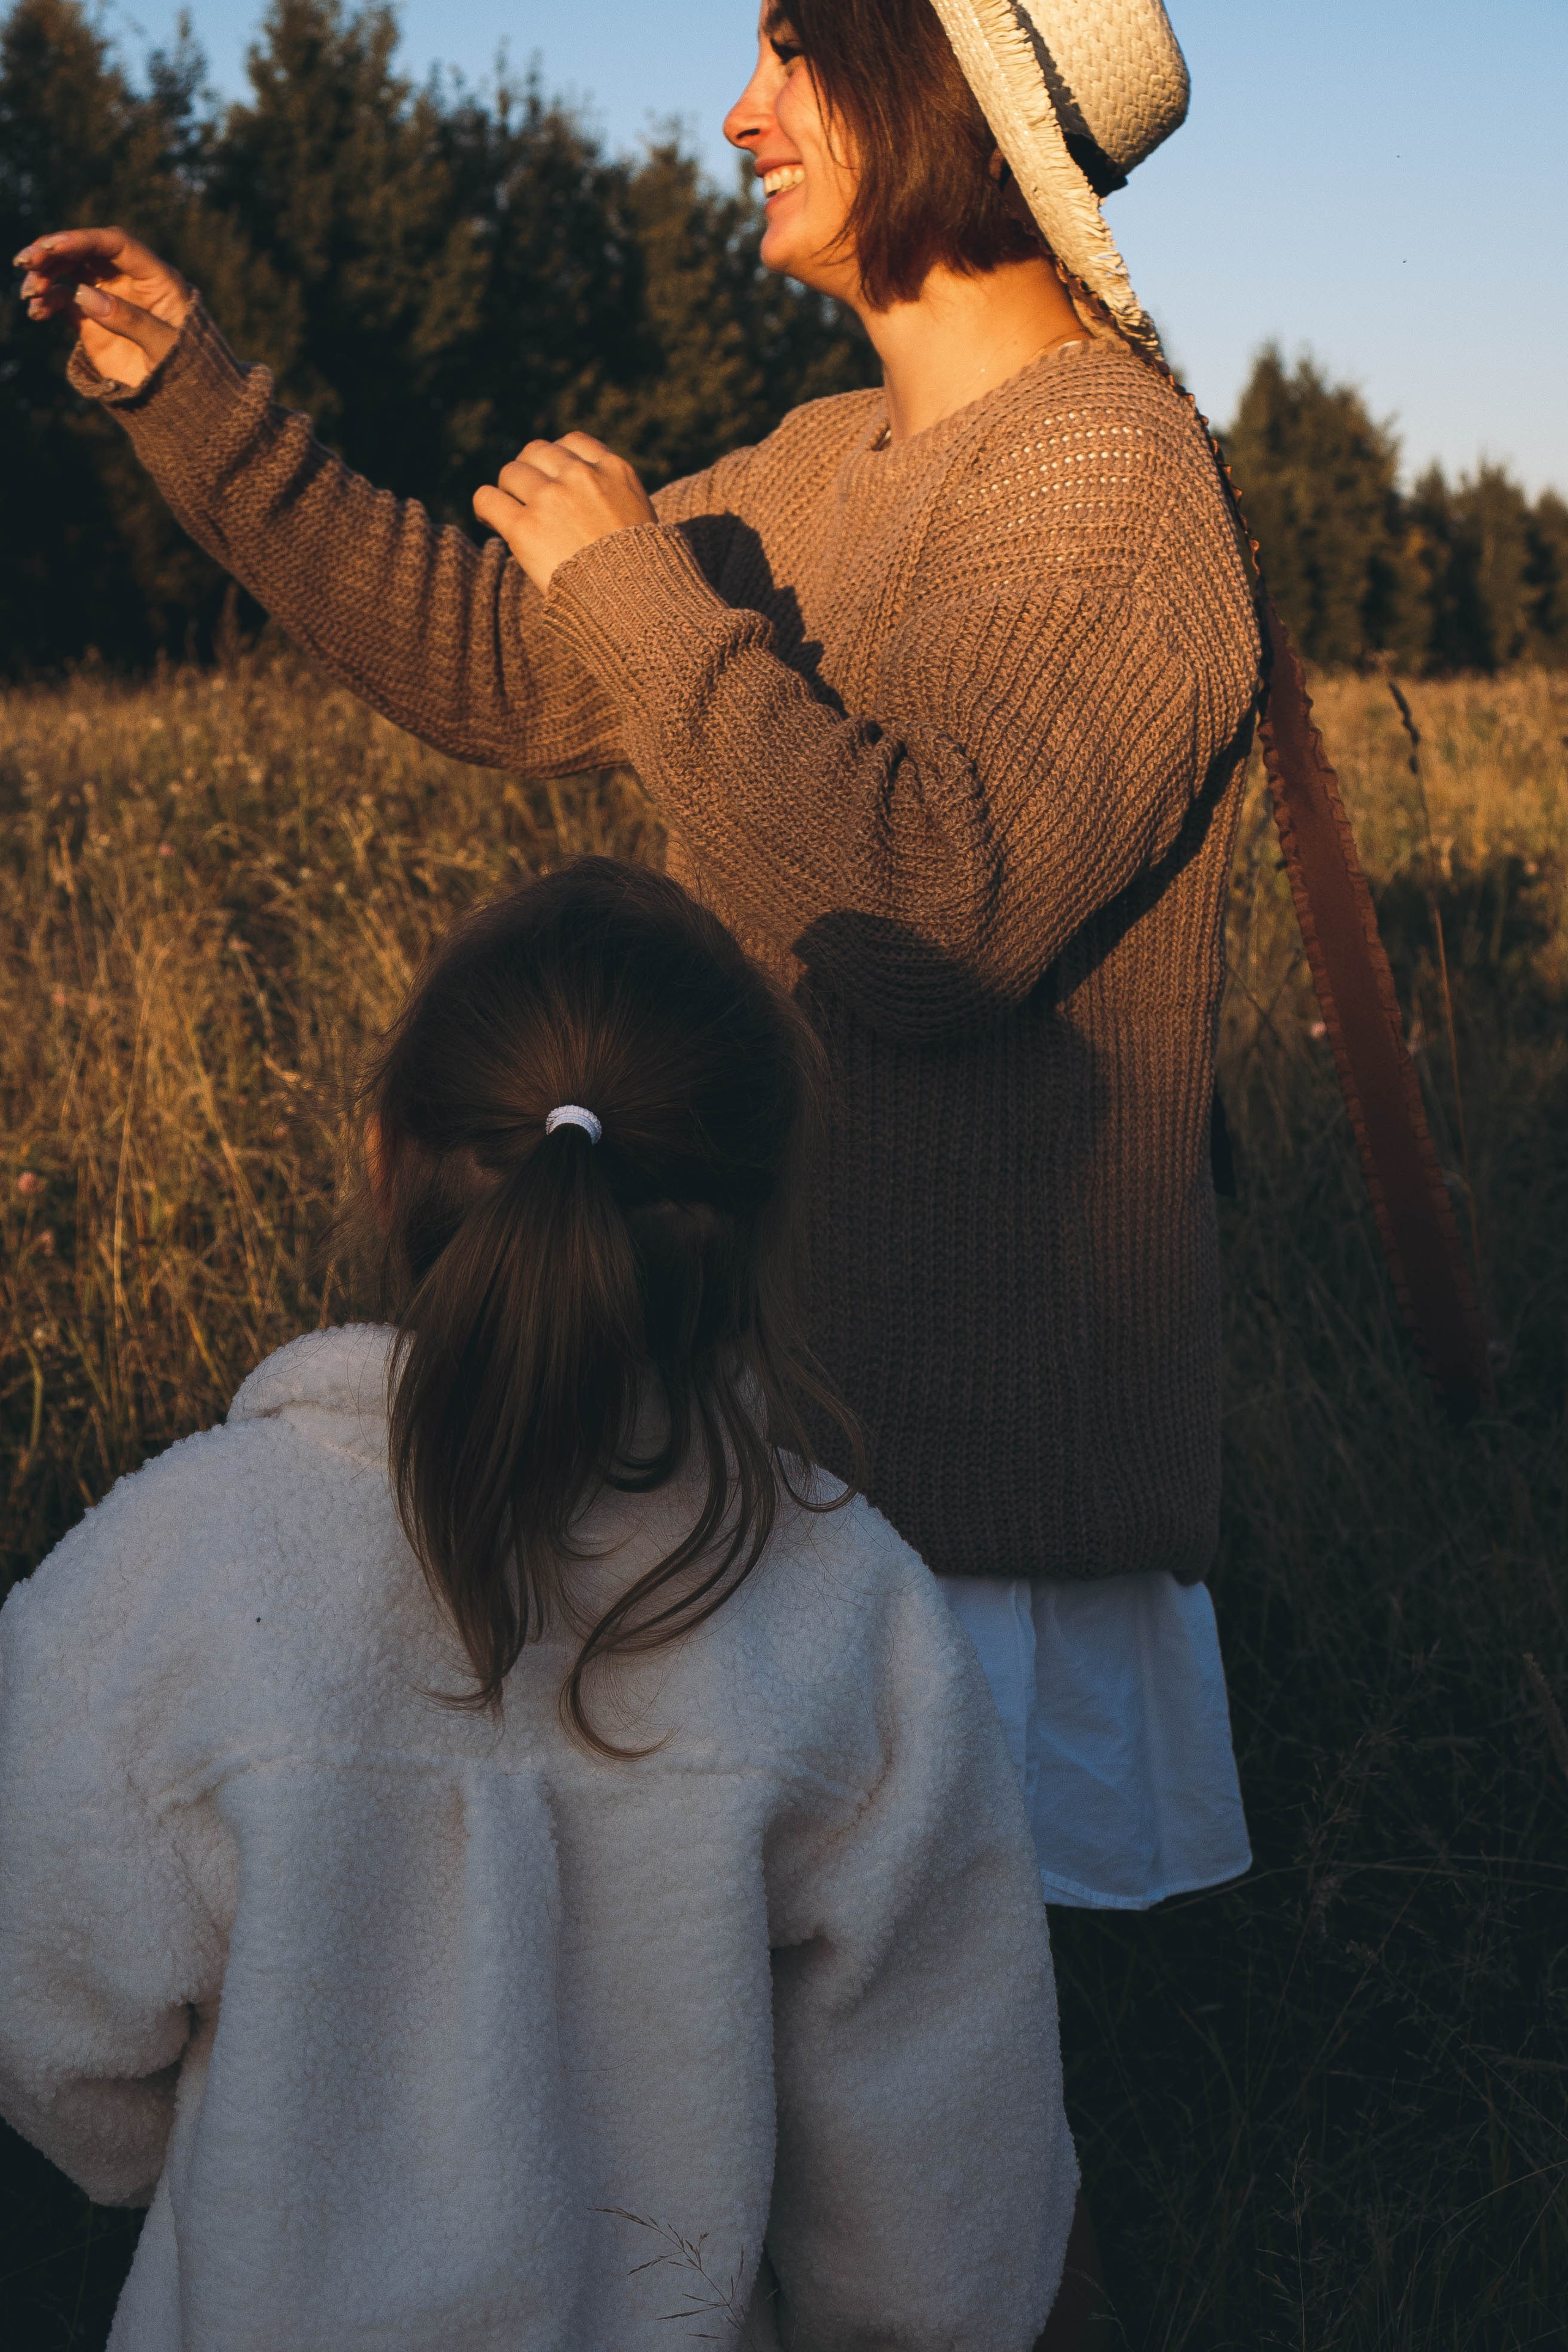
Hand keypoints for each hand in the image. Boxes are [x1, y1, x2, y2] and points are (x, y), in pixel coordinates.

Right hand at [14, 226, 191, 388]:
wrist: (182, 405)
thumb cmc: (187, 373)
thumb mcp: (166, 347)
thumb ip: (131, 320)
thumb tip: (83, 294)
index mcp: (158, 279)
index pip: (117, 245)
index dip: (84, 241)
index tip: (53, 247)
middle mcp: (131, 281)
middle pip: (88, 251)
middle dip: (54, 252)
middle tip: (25, 262)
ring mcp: (111, 298)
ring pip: (71, 272)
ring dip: (45, 275)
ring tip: (29, 294)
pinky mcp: (93, 319)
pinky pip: (65, 300)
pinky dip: (47, 302)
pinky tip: (36, 312)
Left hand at [472, 434, 656, 594]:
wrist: (636, 604)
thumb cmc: (643, 574)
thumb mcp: (641, 519)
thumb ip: (614, 496)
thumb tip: (587, 501)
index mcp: (614, 470)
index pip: (572, 443)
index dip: (556, 460)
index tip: (551, 480)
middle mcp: (582, 476)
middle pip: (536, 452)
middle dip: (530, 473)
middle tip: (527, 499)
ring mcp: (552, 499)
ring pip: (511, 472)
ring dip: (509, 491)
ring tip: (510, 513)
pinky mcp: (526, 526)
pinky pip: (487, 499)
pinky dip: (486, 507)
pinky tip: (490, 520)